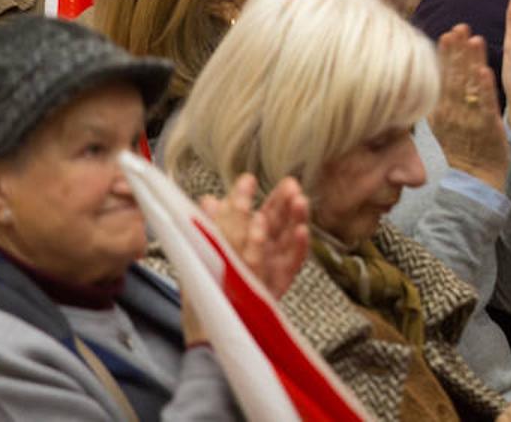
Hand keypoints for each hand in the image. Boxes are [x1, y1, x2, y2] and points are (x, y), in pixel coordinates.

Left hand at [197, 174, 309, 298]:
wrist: (211, 330)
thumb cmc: (212, 290)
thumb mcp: (209, 254)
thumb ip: (214, 227)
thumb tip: (208, 199)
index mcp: (245, 240)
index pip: (247, 213)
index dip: (249, 197)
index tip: (249, 179)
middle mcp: (261, 250)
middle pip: (275, 222)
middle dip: (283, 202)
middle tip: (290, 185)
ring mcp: (272, 266)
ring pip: (287, 238)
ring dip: (295, 218)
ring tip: (299, 201)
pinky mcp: (280, 283)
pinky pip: (291, 264)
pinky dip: (298, 247)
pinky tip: (302, 231)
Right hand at [431, 24, 507, 191]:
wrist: (475, 179)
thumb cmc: (462, 147)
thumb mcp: (444, 123)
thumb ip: (441, 100)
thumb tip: (437, 76)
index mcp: (440, 110)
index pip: (441, 77)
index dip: (444, 55)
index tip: (446, 33)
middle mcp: (451, 112)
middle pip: (452, 76)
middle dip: (456, 51)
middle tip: (459, 27)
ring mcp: (468, 119)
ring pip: (468, 86)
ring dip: (470, 62)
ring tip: (473, 38)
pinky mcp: (486, 127)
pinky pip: (484, 104)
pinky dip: (483, 88)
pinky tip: (484, 70)